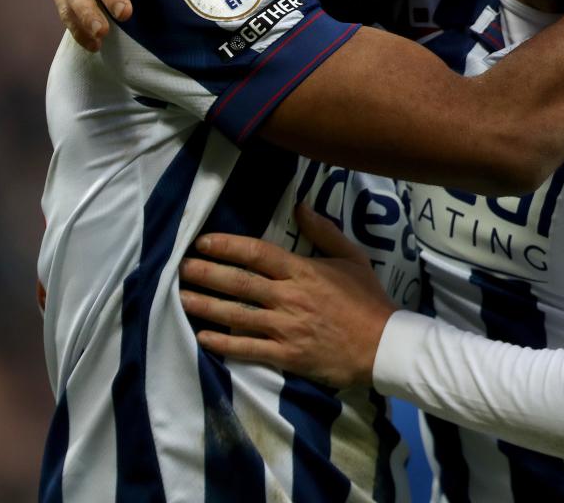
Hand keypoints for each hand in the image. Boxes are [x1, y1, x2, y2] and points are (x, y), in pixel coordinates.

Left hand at [179, 205, 397, 389]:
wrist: (383, 345)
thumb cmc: (368, 300)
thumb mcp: (352, 257)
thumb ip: (324, 232)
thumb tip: (300, 206)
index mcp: (303, 272)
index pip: (258, 253)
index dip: (227, 246)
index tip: (203, 242)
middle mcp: (289, 297)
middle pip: (239, 283)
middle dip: (206, 273)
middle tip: (180, 267)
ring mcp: (286, 328)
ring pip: (237, 315)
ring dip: (206, 306)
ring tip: (181, 298)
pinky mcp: (286, 356)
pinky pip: (248, 349)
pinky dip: (223, 343)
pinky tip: (203, 337)